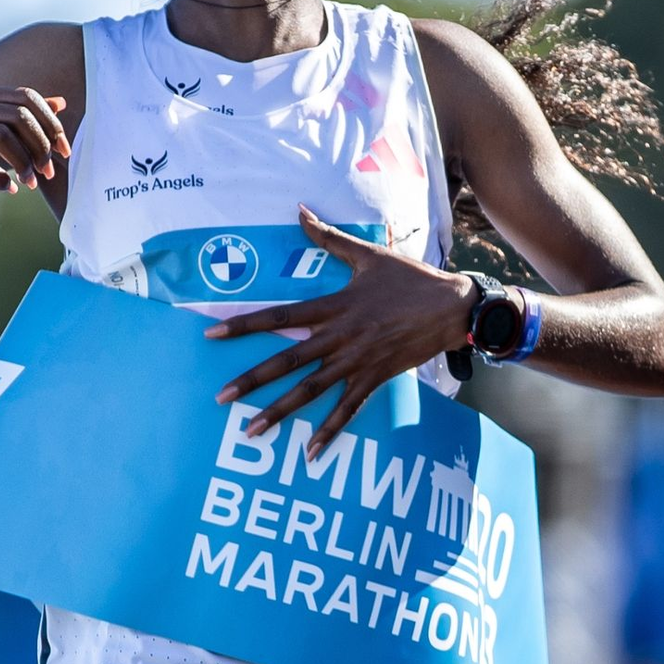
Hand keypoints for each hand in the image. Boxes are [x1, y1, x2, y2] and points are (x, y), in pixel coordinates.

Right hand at [0, 87, 70, 196]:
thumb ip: (22, 114)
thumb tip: (61, 102)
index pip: (27, 97)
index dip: (52, 124)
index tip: (64, 151)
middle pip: (19, 117)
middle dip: (41, 147)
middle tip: (48, 171)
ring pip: (2, 136)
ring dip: (23, 164)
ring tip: (30, 183)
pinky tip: (8, 189)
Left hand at [204, 204, 475, 457]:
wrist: (451, 307)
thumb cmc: (409, 279)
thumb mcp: (368, 255)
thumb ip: (329, 237)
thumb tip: (300, 211)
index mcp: (334, 307)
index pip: (280, 317)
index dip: (244, 325)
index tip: (213, 335)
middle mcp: (340, 338)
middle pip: (288, 361)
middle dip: (252, 381)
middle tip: (220, 397)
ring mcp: (357, 362)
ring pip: (311, 391)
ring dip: (280, 412)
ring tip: (251, 430)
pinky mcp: (374, 378)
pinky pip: (348, 409)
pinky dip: (329, 431)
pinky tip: (310, 452)